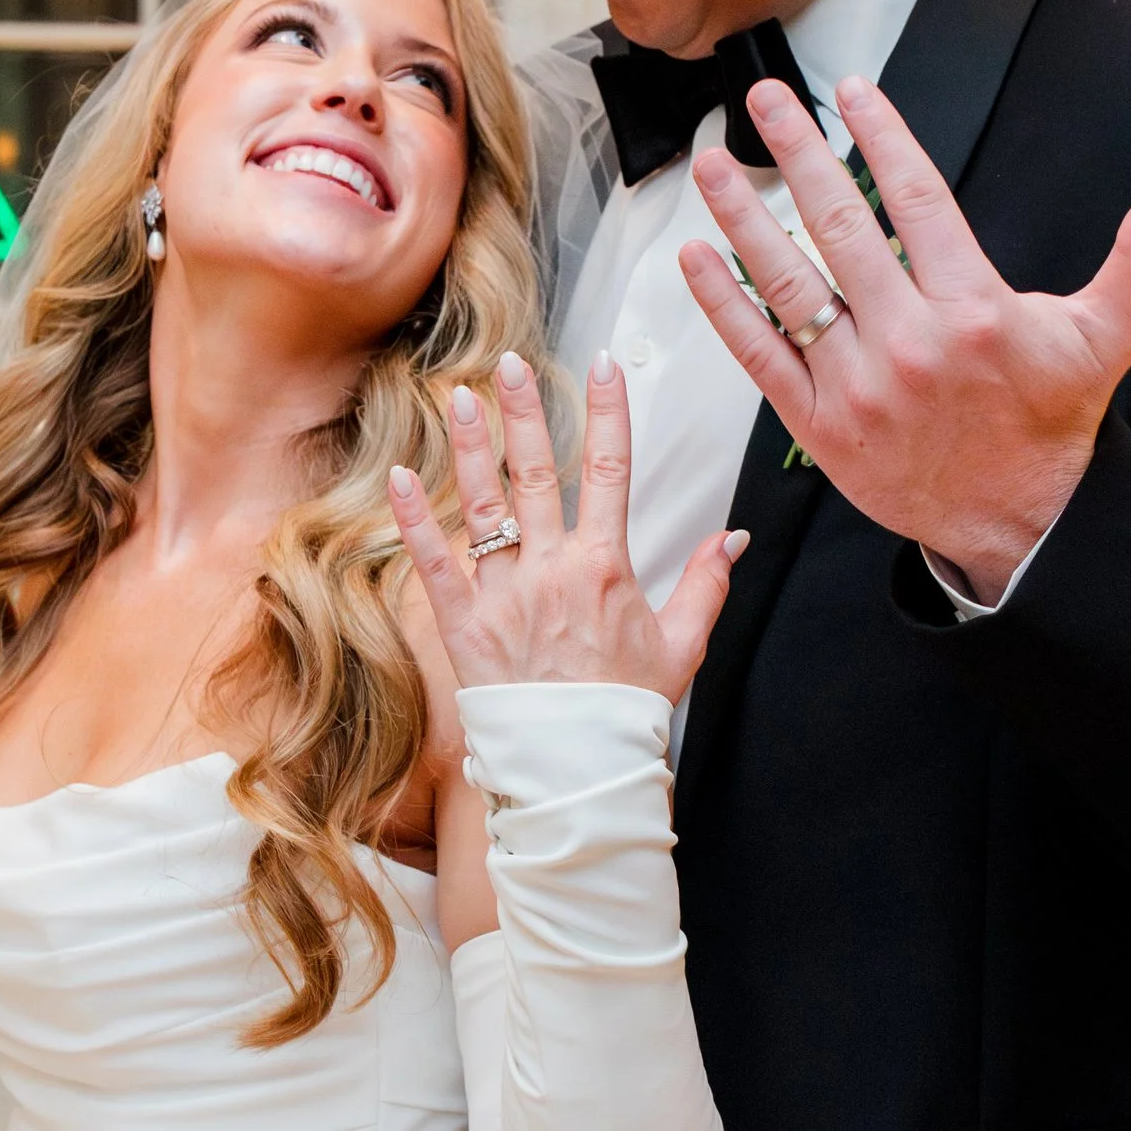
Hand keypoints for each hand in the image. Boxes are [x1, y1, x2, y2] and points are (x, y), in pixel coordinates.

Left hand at [389, 350, 744, 700]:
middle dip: (525, 412)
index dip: (609, 412)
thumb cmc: (624, 709)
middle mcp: (553, 571)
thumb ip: (707, 583)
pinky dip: (415, 520)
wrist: (576, 768)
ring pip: (486, 507)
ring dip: (472, 449)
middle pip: (539, 474)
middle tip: (511, 363)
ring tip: (460, 398)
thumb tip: (732, 537)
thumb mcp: (682, 644)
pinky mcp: (464, 626)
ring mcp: (505, 596)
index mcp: (606, 569)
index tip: (604, 365)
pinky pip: (434, 564)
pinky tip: (399, 477)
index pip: (612, 471)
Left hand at [679, 74, 1130, 599]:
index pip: (917, 201)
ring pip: (790, 286)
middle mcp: (912, 342)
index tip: (851, 92)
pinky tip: (695, 257)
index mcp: (974, 309)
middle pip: (840, 229)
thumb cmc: (1053, 422)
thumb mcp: (1105, 338)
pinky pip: (762, 356)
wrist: (1018, 524)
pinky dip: (724, 307)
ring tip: (711, 163)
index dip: (882, 138)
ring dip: (743, 218)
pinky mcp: (823, 426)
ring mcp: (860, 386)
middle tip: (762, 100)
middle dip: (797, 155)